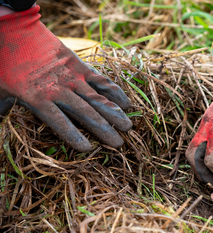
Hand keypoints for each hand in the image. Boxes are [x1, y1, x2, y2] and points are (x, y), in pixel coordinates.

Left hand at [0, 6, 131, 151]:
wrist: (16, 31)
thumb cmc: (5, 63)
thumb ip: (2, 108)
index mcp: (38, 98)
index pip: (60, 122)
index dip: (74, 136)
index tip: (88, 149)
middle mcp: (60, 90)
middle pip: (87, 113)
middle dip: (105, 130)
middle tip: (119, 144)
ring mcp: (73, 77)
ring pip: (98, 98)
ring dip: (115, 114)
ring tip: (128, 127)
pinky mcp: (80, 66)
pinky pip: (101, 80)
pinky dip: (115, 91)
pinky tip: (126, 103)